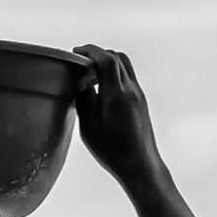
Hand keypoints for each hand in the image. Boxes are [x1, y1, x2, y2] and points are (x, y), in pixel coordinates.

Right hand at [73, 45, 160, 182]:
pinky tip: (102, 88)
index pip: (106, 59)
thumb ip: (85, 101)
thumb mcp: (90, 129)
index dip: (90, 51)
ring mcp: (139, 95)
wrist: (141, 166)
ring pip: (124, 65)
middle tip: (80, 62)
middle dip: (97, 54)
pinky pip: (128, 77)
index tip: (75, 52)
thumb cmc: (113, 152)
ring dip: (107, 62)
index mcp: (117, 96)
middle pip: (117, 57)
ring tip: (90, 75)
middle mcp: (131, 91)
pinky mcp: (141, 101)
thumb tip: (81, 79)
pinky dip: (114, 73)